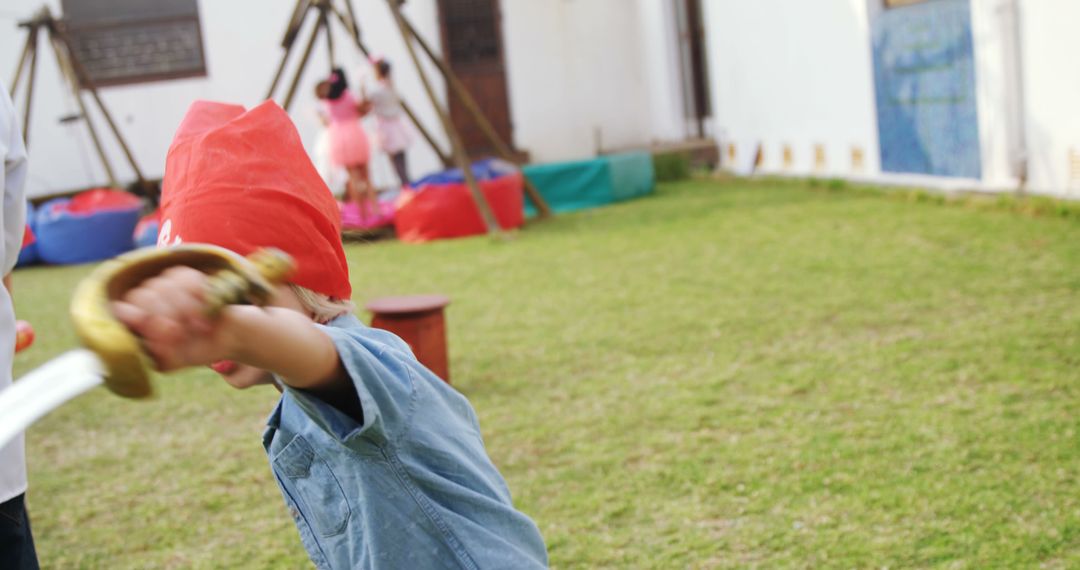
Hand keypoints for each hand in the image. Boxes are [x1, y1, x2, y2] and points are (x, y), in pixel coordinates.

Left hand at [111, 266, 236, 371]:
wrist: (231, 337)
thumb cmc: (198, 350)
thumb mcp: (173, 361)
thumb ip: (154, 351)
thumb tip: (146, 330)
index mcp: (136, 324)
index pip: (121, 310)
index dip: (137, 318)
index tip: (161, 329)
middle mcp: (146, 301)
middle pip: (143, 295)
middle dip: (165, 315)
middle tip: (182, 333)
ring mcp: (165, 286)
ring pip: (164, 285)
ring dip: (186, 308)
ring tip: (199, 326)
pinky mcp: (185, 276)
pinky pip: (185, 276)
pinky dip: (197, 294)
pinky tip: (206, 308)